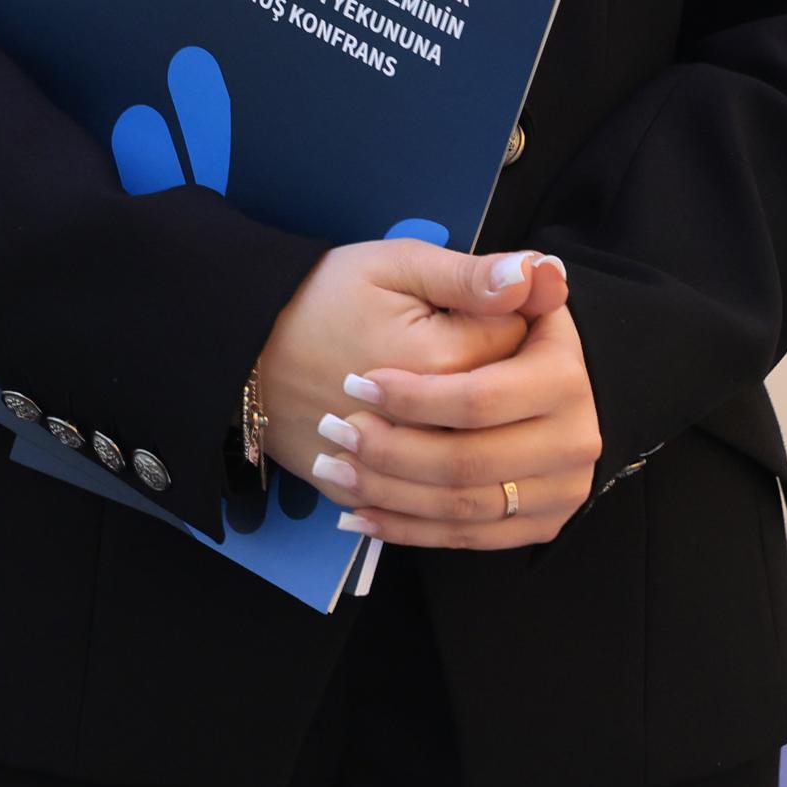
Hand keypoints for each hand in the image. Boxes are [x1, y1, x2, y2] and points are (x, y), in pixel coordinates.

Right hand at [250, 243, 561, 524]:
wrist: (240, 347)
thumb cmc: (319, 295)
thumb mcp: (396, 264)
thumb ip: (471, 276)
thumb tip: (546, 274)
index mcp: (440, 359)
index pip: (523, 350)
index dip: (515, 324)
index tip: (487, 311)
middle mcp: (422, 427)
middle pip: (507, 426)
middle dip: (505, 393)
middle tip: (472, 360)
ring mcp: (387, 471)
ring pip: (477, 487)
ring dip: (493, 459)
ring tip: (475, 422)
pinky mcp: (362, 494)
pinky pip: (426, 522)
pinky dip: (452, 509)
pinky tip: (455, 484)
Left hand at [310, 296, 600, 551]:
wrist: (479, 366)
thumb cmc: (448, 313)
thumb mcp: (436, 275)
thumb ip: (476, 277)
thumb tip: (533, 268)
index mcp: (562, 373)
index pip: (478, 400)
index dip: (413, 396)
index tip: (357, 383)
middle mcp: (574, 435)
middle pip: (468, 461)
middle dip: (393, 451)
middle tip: (336, 432)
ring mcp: (560, 486)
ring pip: (462, 505)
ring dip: (391, 493)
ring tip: (336, 468)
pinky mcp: (538, 522)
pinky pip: (470, 537)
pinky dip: (409, 530)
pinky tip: (359, 513)